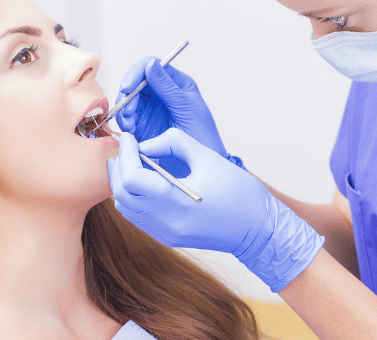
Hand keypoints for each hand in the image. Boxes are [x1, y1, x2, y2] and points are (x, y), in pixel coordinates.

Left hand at [108, 129, 324, 291]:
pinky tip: (142, 181)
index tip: (129, 138)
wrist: (258, 229)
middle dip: (118, 167)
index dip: (126, 154)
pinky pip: (137, 217)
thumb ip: (172, 143)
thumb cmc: (239, 191)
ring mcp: (165, 234)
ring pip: (125, 208)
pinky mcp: (168, 238)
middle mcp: (166, 223)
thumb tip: (144, 145)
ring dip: (122, 183)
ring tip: (131, 162)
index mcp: (177, 202)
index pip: (132, 178)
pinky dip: (132, 196)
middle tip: (126, 147)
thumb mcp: (207, 156)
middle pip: (121, 194)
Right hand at [115, 56, 227, 157]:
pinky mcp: (142, 125)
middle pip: (134, 83)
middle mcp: (160, 93)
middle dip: (127, 96)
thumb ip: (167, 86)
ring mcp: (150, 109)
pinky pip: (126, 119)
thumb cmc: (202, 136)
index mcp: (175, 83)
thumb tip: (150, 64)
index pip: (150, 67)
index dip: (136, 73)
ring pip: (127, 101)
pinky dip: (125, 123)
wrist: (200, 166)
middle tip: (128, 112)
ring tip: (131, 125)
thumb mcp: (186, 108)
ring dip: (124, 111)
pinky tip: (132, 132)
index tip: (128, 88)